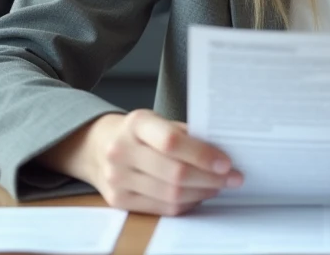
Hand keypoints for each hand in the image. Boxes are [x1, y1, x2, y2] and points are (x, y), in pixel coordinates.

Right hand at [67, 110, 243, 215]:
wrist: (96, 147)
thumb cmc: (137, 132)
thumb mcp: (157, 121)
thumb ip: (185, 133)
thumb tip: (222, 151)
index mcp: (136, 123)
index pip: (172, 142)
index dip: (202, 154)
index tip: (226, 162)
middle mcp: (122, 151)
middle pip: (174, 173)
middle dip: (210, 178)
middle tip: (233, 177)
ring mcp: (117, 179)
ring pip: (170, 195)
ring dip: (202, 193)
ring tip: (218, 186)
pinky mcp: (118, 200)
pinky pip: (161, 208)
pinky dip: (186, 204)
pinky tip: (198, 195)